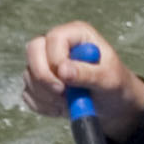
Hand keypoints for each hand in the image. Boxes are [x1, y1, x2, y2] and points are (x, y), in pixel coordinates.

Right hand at [22, 21, 143, 135]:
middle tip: (61, 94)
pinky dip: (44, 106)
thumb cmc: (115, 84)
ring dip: (47, 96)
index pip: (54, 38)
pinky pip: (29, 94)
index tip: (66, 81)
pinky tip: (62, 108)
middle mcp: (57, 45)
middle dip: (43, 76)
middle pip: (33, 50)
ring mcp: (45, 63)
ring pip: (29, 76)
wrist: (112, 105)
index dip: (56, 59)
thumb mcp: (109, 79)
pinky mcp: (38, 83)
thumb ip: (87, 73)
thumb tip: (63, 70)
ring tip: (71, 103)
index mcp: (76, 34)